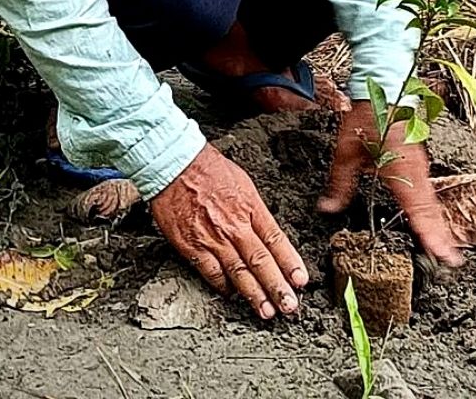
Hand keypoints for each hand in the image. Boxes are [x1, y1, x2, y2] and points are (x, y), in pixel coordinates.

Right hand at [149, 143, 307, 318]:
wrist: (175, 164)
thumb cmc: (208, 168)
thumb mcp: (243, 182)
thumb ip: (255, 210)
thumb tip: (266, 232)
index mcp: (250, 207)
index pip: (276, 240)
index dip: (290, 262)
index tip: (300, 281)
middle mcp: (234, 226)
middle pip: (260, 261)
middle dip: (277, 287)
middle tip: (289, 306)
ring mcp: (213, 239)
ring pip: (239, 272)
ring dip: (254, 294)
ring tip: (267, 311)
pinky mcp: (192, 247)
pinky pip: (211, 273)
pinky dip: (223, 287)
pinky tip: (232, 296)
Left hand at [317, 100, 463, 266]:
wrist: (385, 87)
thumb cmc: (368, 116)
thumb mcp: (346, 152)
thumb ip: (340, 183)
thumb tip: (328, 207)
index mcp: (401, 172)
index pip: (418, 211)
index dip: (431, 235)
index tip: (443, 255)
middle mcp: (415, 171)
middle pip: (431, 210)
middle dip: (441, 236)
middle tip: (452, 261)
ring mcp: (420, 165)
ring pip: (432, 200)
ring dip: (439, 223)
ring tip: (447, 246)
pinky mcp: (418, 160)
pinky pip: (428, 190)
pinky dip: (432, 208)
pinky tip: (431, 218)